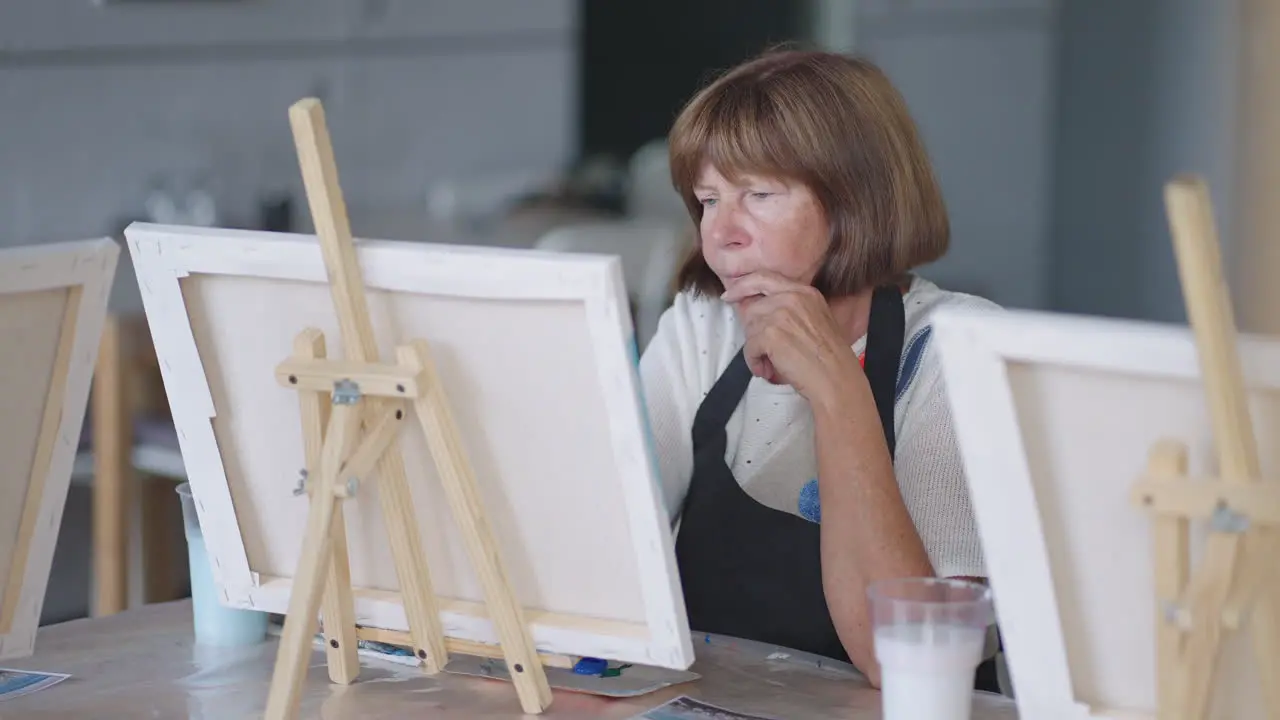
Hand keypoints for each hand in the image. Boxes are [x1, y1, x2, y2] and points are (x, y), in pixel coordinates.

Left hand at [721, 271, 861, 399]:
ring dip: (755, 349)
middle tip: (759, 348)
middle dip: (752, 330)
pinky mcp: (771, 335)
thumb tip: (760, 312)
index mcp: (804, 291)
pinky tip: (766, 370)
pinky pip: (749, 347)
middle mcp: (792, 298)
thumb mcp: (816, 319)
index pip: (764, 278)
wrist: (837, 378)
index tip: (730, 296)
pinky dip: (754, 361)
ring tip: (768, 363)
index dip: (742, 286)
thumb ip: (790, 309)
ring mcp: (780, 314)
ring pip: (750, 328)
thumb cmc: (829, 357)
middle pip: (753, 307)